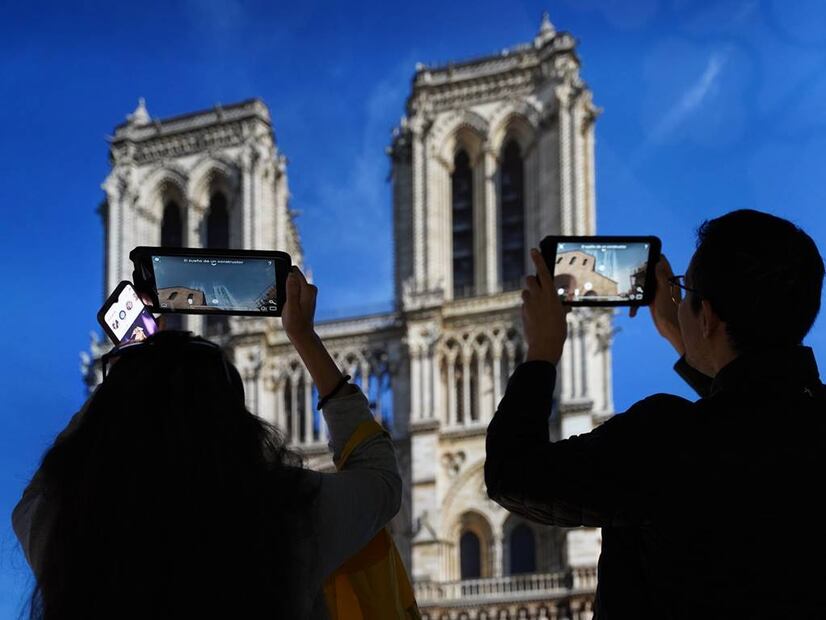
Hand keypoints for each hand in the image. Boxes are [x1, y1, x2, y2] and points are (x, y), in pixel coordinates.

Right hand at [281, 266, 317, 342]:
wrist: (302, 334)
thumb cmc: (296, 323)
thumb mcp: (291, 307)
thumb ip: (291, 290)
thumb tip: (291, 274)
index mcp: (308, 289)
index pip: (293, 271)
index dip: (282, 275)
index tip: (277, 288)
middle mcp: (310, 288)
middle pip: (291, 277)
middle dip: (282, 284)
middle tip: (278, 298)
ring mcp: (308, 292)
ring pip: (291, 283)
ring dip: (283, 291)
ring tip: (282, 304)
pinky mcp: (304, 296)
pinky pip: (292, 290)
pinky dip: (286, 295)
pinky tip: (284, 305)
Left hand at [522, 248, 567, 363]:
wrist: (544, 346)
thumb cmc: (558, 332)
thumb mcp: (562, 316)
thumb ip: (560, 306)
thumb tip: (561, 305)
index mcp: (550, 295)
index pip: (543, 272)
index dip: (538, 259)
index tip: (533, 250)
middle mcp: (537, 297)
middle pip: (529, 279)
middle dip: (532, 280)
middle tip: (537, 286)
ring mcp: (528, 305)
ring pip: (525, 292)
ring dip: (530, 295)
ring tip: (538, 306)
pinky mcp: (522, 313)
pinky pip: (524, 305)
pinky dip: (529, 308)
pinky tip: (535, 318)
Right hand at [629, 254, 684, 355]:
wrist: (671, 329)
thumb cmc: (670, 311)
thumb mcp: (664, 292)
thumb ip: (661, 277)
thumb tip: (658, 262)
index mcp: (668, 278)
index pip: (661, 261)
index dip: (652, 256)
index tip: (641, 256)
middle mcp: (663, 283)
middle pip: (648, 272)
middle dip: (638, 275)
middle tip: (629, 278)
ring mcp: (657, 291)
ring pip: (642, 284)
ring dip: (634, 291)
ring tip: (628, 297)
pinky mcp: (652, 299)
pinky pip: (640, 296)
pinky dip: (635, 303)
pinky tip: (632, 312)